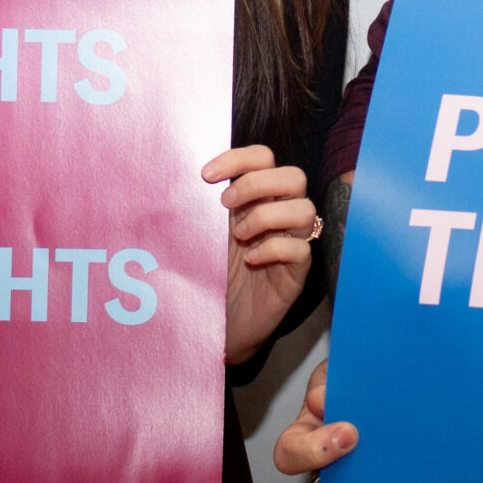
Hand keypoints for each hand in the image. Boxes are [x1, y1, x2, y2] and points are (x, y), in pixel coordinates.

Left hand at [204, 145, 317, 363]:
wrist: (217, 324)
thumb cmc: (209, 275)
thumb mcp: (202, 233)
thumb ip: (200, 205)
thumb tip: (176, 176)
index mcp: (257, 198)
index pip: (264, 158)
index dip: (239, 158)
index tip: (207, 175)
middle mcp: (279, 215)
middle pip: (294, 176)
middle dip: (257, 183)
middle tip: (225, 204)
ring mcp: (292, 242)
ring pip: (306, 209)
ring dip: (267, 216)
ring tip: (239, 235)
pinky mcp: (297, 272)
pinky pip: (301, 250)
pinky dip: (274, 249)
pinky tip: (251, 260)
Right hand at [272, 359, 444, 482]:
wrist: (415, 383)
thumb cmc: (371, 378)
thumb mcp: (349, 367)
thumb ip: (334, 379)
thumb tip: (322, 400)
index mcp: (313, 438)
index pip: (289, 455)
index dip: (312, 452)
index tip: (349, 432)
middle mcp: (336, 478)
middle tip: (383, 471)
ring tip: (418, 481)